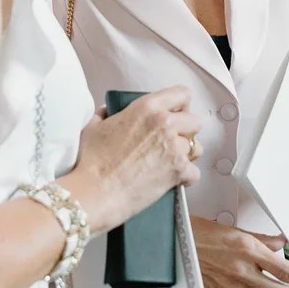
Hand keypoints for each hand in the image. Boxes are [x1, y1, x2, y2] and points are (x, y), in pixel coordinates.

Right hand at [64, 86, 199, 231]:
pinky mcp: (179, 171)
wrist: (95, 192)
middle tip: (171, 144)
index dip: (181, 106)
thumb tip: (107, 110)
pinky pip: (195, 172)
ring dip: (186, 156)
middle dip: (186, 133)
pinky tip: (170, 181)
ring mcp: (174, 148)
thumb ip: (104, 114)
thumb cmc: (91, 162)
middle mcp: (164, 123)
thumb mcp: (93, 128)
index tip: (175, 117)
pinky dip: (185, 178)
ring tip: (169, 164)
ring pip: (196, 148)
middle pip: (195, 122)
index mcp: (146, 107)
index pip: (182, 94)